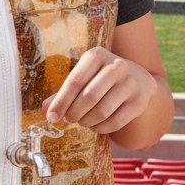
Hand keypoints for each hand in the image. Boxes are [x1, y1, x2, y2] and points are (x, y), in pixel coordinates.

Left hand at [42, 46, 156, 135]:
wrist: (139, 79)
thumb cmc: (102, 78)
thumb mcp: (85, 75)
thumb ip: (65, 90)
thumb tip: (45, 108)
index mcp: (97, 55)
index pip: (75, 81)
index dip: (61, 102)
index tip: (51, 117)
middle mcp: (117, 66)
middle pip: (89, 96)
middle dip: (74, 113)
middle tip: (69, 119)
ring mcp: (131, 83)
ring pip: (102, 111)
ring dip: (86, 122)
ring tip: (82, 121)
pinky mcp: (139, 101)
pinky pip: (115, 122)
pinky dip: (100, 128)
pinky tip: (96, 125)